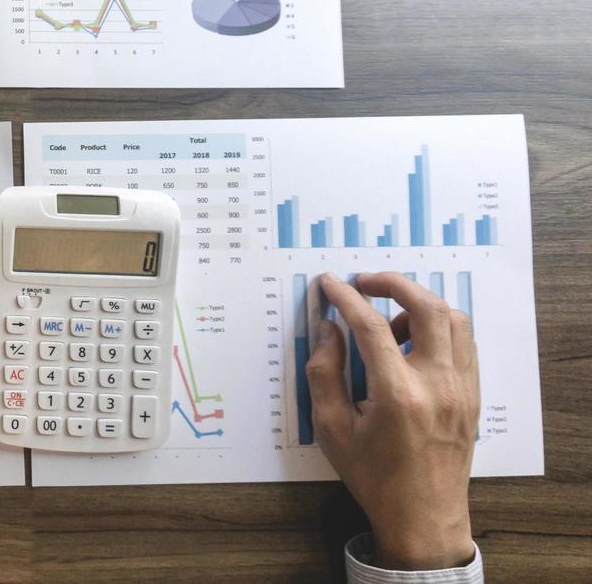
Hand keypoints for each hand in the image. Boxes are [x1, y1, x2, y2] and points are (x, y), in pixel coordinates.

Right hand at [306, 271, 479, 569]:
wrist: (423, 516)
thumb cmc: (373, 476)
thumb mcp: (332, 429)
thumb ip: (324, 373)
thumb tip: (328, 329)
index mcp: (398, 395)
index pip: (372, 326)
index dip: (346, 297)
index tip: (329, 283)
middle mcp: (437, 385)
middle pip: (428, 308)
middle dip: (394, 283)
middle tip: (364, 282)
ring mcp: (462, 389)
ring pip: (455, 320)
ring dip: (420, 305)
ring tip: (390, 320)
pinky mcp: (473, 395)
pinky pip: (464, 344)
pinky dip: (440, 328)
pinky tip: (413, 341)